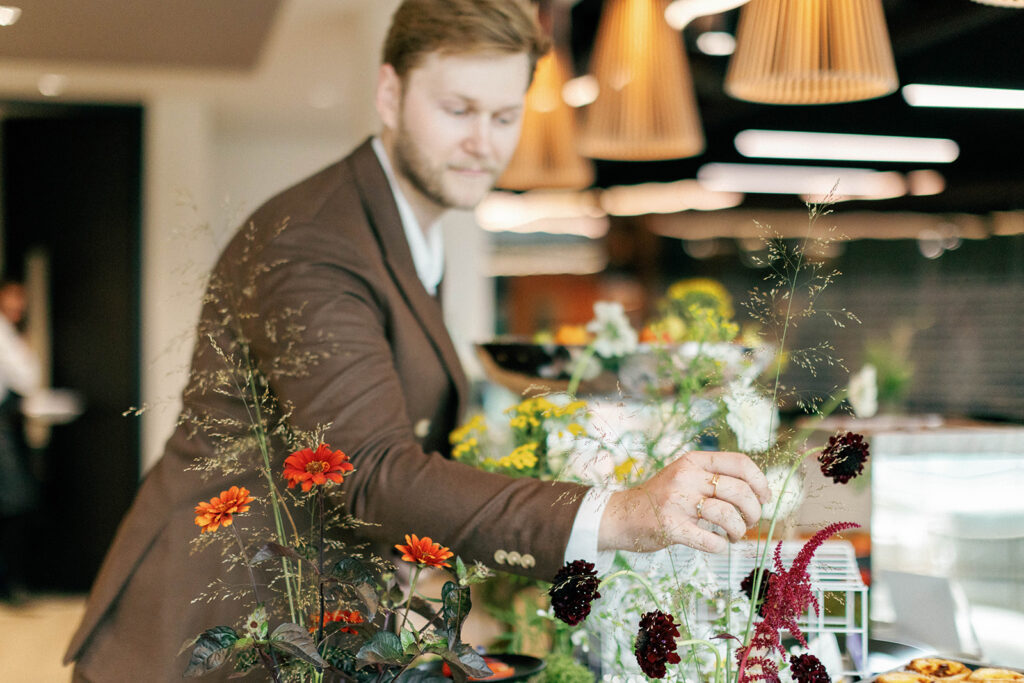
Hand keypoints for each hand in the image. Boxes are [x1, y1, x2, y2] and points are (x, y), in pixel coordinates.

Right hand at [598, 451, 770, 554]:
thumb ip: (713, 477)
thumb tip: (758, 493)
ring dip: (739, 531)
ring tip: (733, 536)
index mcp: (693, 461)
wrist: (621, 515)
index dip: (760, 481)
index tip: (764, 498)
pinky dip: (721, 546)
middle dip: (754, 512)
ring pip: (728, 516)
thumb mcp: (684, 476)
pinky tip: (717, 545)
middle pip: (740, 491)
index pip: (740, 462)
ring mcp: (677, 502)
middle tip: (750, 522)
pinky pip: (711, 540)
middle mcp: (685, 477)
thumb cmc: (661, 498)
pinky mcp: (671, 527)